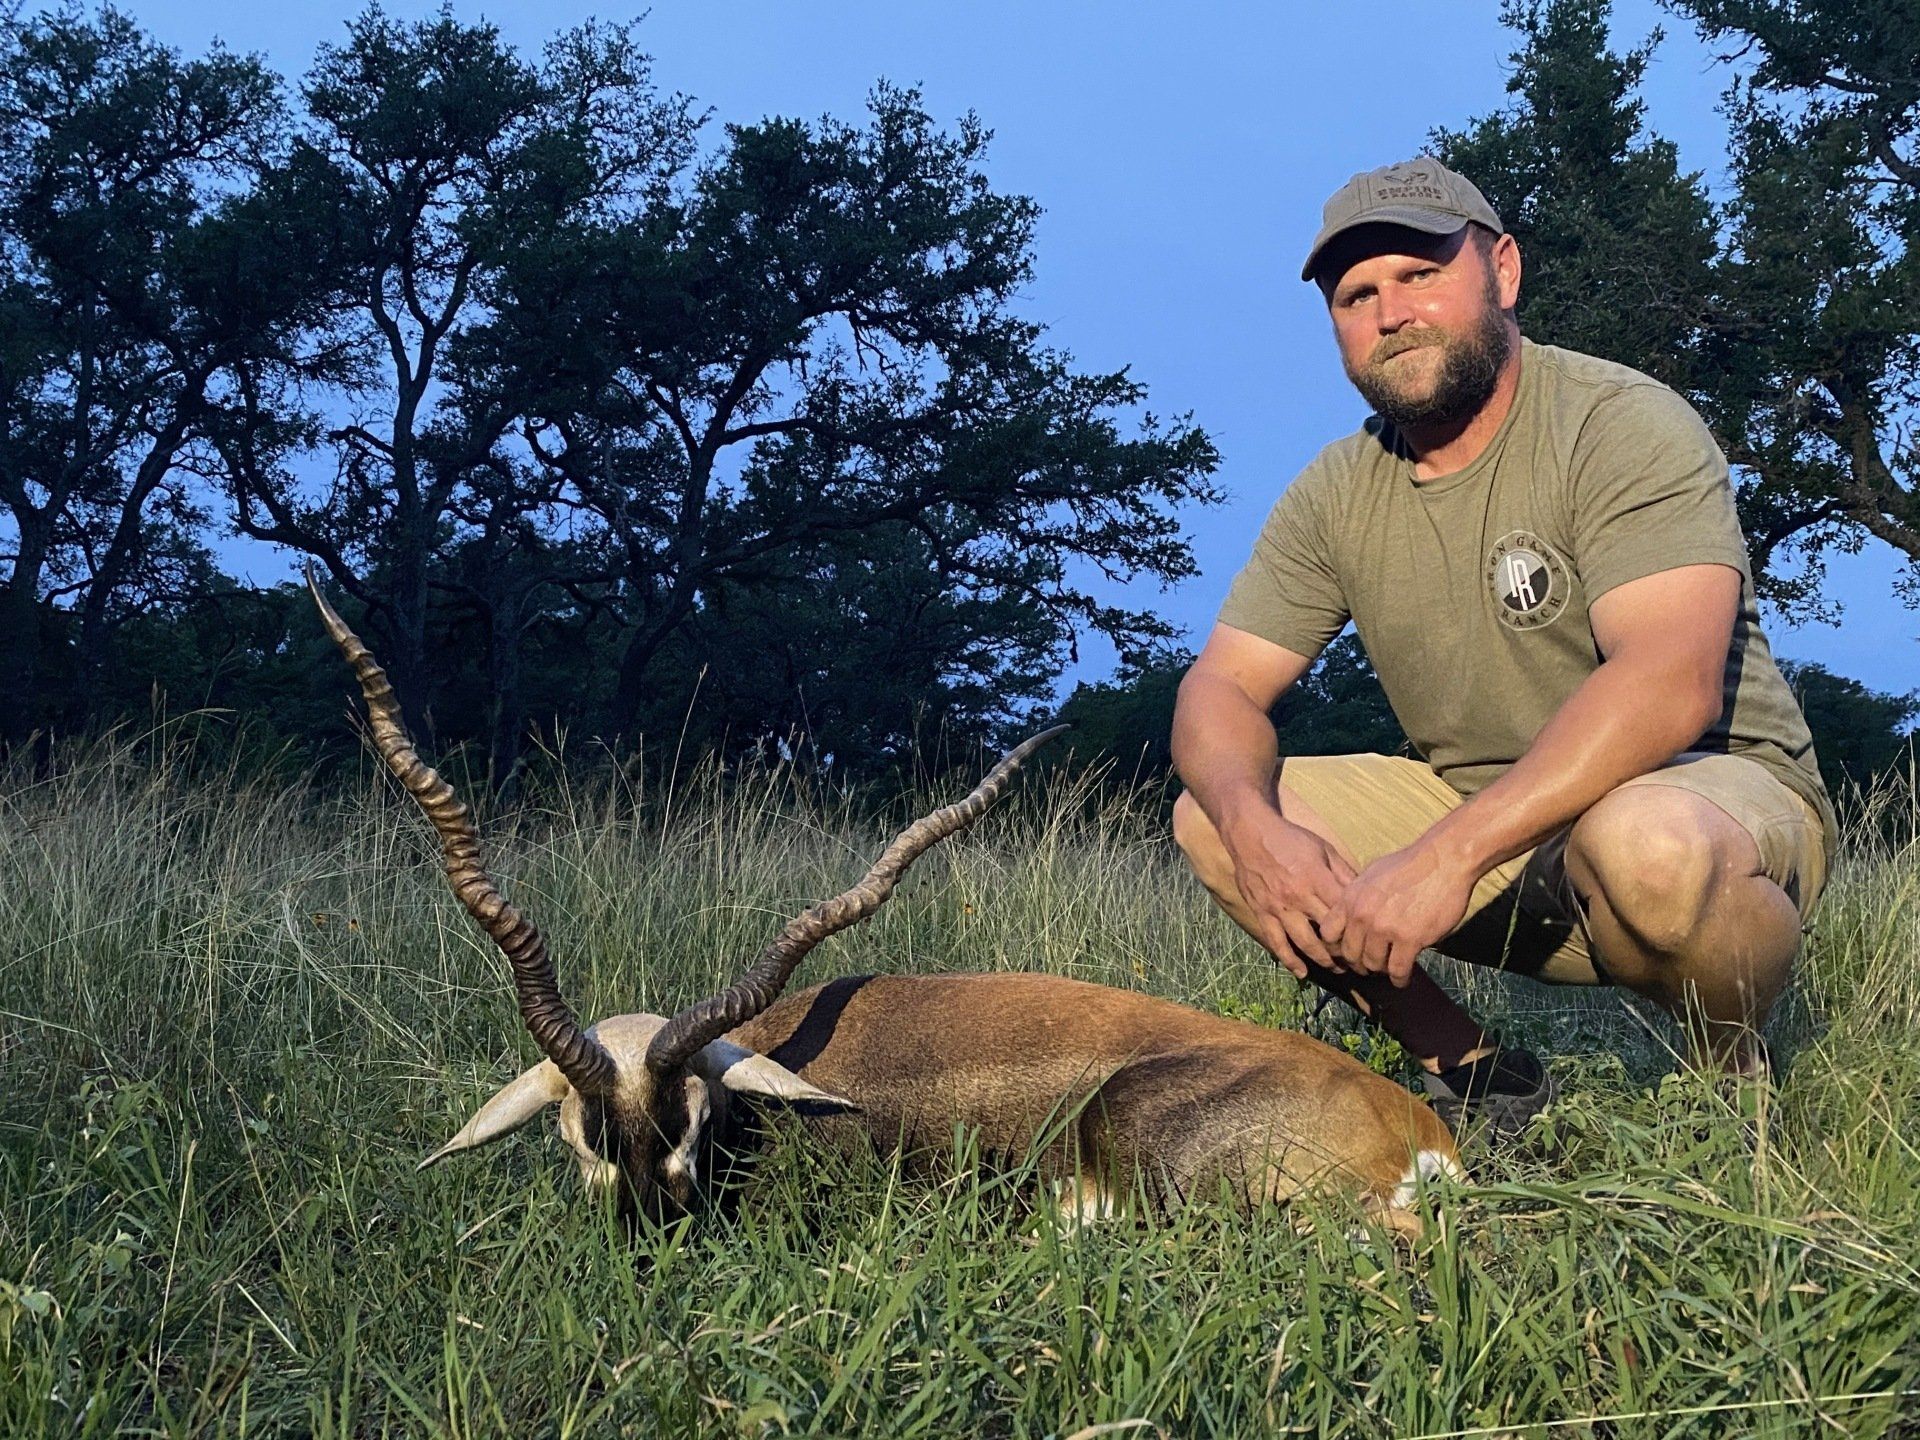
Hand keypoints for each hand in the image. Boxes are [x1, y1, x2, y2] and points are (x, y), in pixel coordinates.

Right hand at [1221, 810, 1357, 979]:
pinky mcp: (1262, 913)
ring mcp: (1278, 907)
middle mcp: (1298, 896)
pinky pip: (1276, 942)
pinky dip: (1289, 960)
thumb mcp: (1323, 849)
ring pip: (1304, 943)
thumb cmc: (1291, 839)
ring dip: (1323, 960)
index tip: (1370, 939)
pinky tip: (1301, 972)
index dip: (1358, 929)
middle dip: (1346, 950)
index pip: (1343, 913)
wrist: (1250, 833)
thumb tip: (1365, 894)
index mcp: (1316, 878)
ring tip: (1338, 969)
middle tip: (1360, 961)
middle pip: (1327, 932)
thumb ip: (1344, 873)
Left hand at [1318, 838, 1475, 985]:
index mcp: (1351, 899)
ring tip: (1387, 970)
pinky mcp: (1410, 940)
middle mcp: (1362, 915)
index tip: (1347, 951)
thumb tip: (1349, 912)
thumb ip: (1357, 897)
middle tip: (1369, 967)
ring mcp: (1385, 929)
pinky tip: (1402, 978)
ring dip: (1381, 970)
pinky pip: (1398, 970)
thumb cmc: (1410, 865)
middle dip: (1359, 963)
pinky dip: (1399, 978)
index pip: (1328, 933)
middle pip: (1350, 954)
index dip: (1336, 946)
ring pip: (1373, 964)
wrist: (1443, 860)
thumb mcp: (1371, 875)